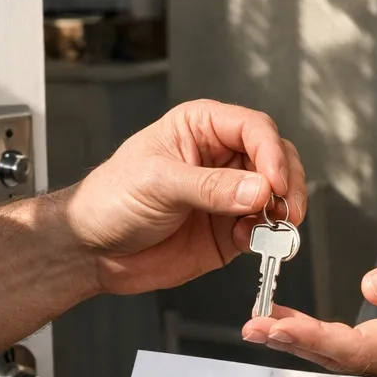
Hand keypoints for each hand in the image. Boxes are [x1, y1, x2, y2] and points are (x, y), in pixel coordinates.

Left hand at [62, 100, 305, 296]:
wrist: (91, 249)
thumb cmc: (109, 199)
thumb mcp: (157, 183)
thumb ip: (210, 187)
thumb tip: (258, 190)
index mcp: (201, 127)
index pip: (254, 128)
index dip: (270, 153)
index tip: (272, 183)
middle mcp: (221, 157)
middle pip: (276, 158)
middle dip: (285, 183)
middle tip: (282, 210)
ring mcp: (228, 194)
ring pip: (277, 194)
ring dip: (281, 212)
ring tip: (268, 228)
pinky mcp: (229, 229)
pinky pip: (263, 229)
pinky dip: (266, 236)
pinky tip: (248, 241)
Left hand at [240, 242, 376, 376]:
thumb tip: (370, 286)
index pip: (360, 346)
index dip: (315, 338)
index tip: (280, 323)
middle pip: (339, 358)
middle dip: (293, 342)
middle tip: (253, 326)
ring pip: (336, 360)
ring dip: (295, 344)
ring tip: (257, 327)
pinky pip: (342, 353)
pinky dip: (310, 340)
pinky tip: (285, 326)